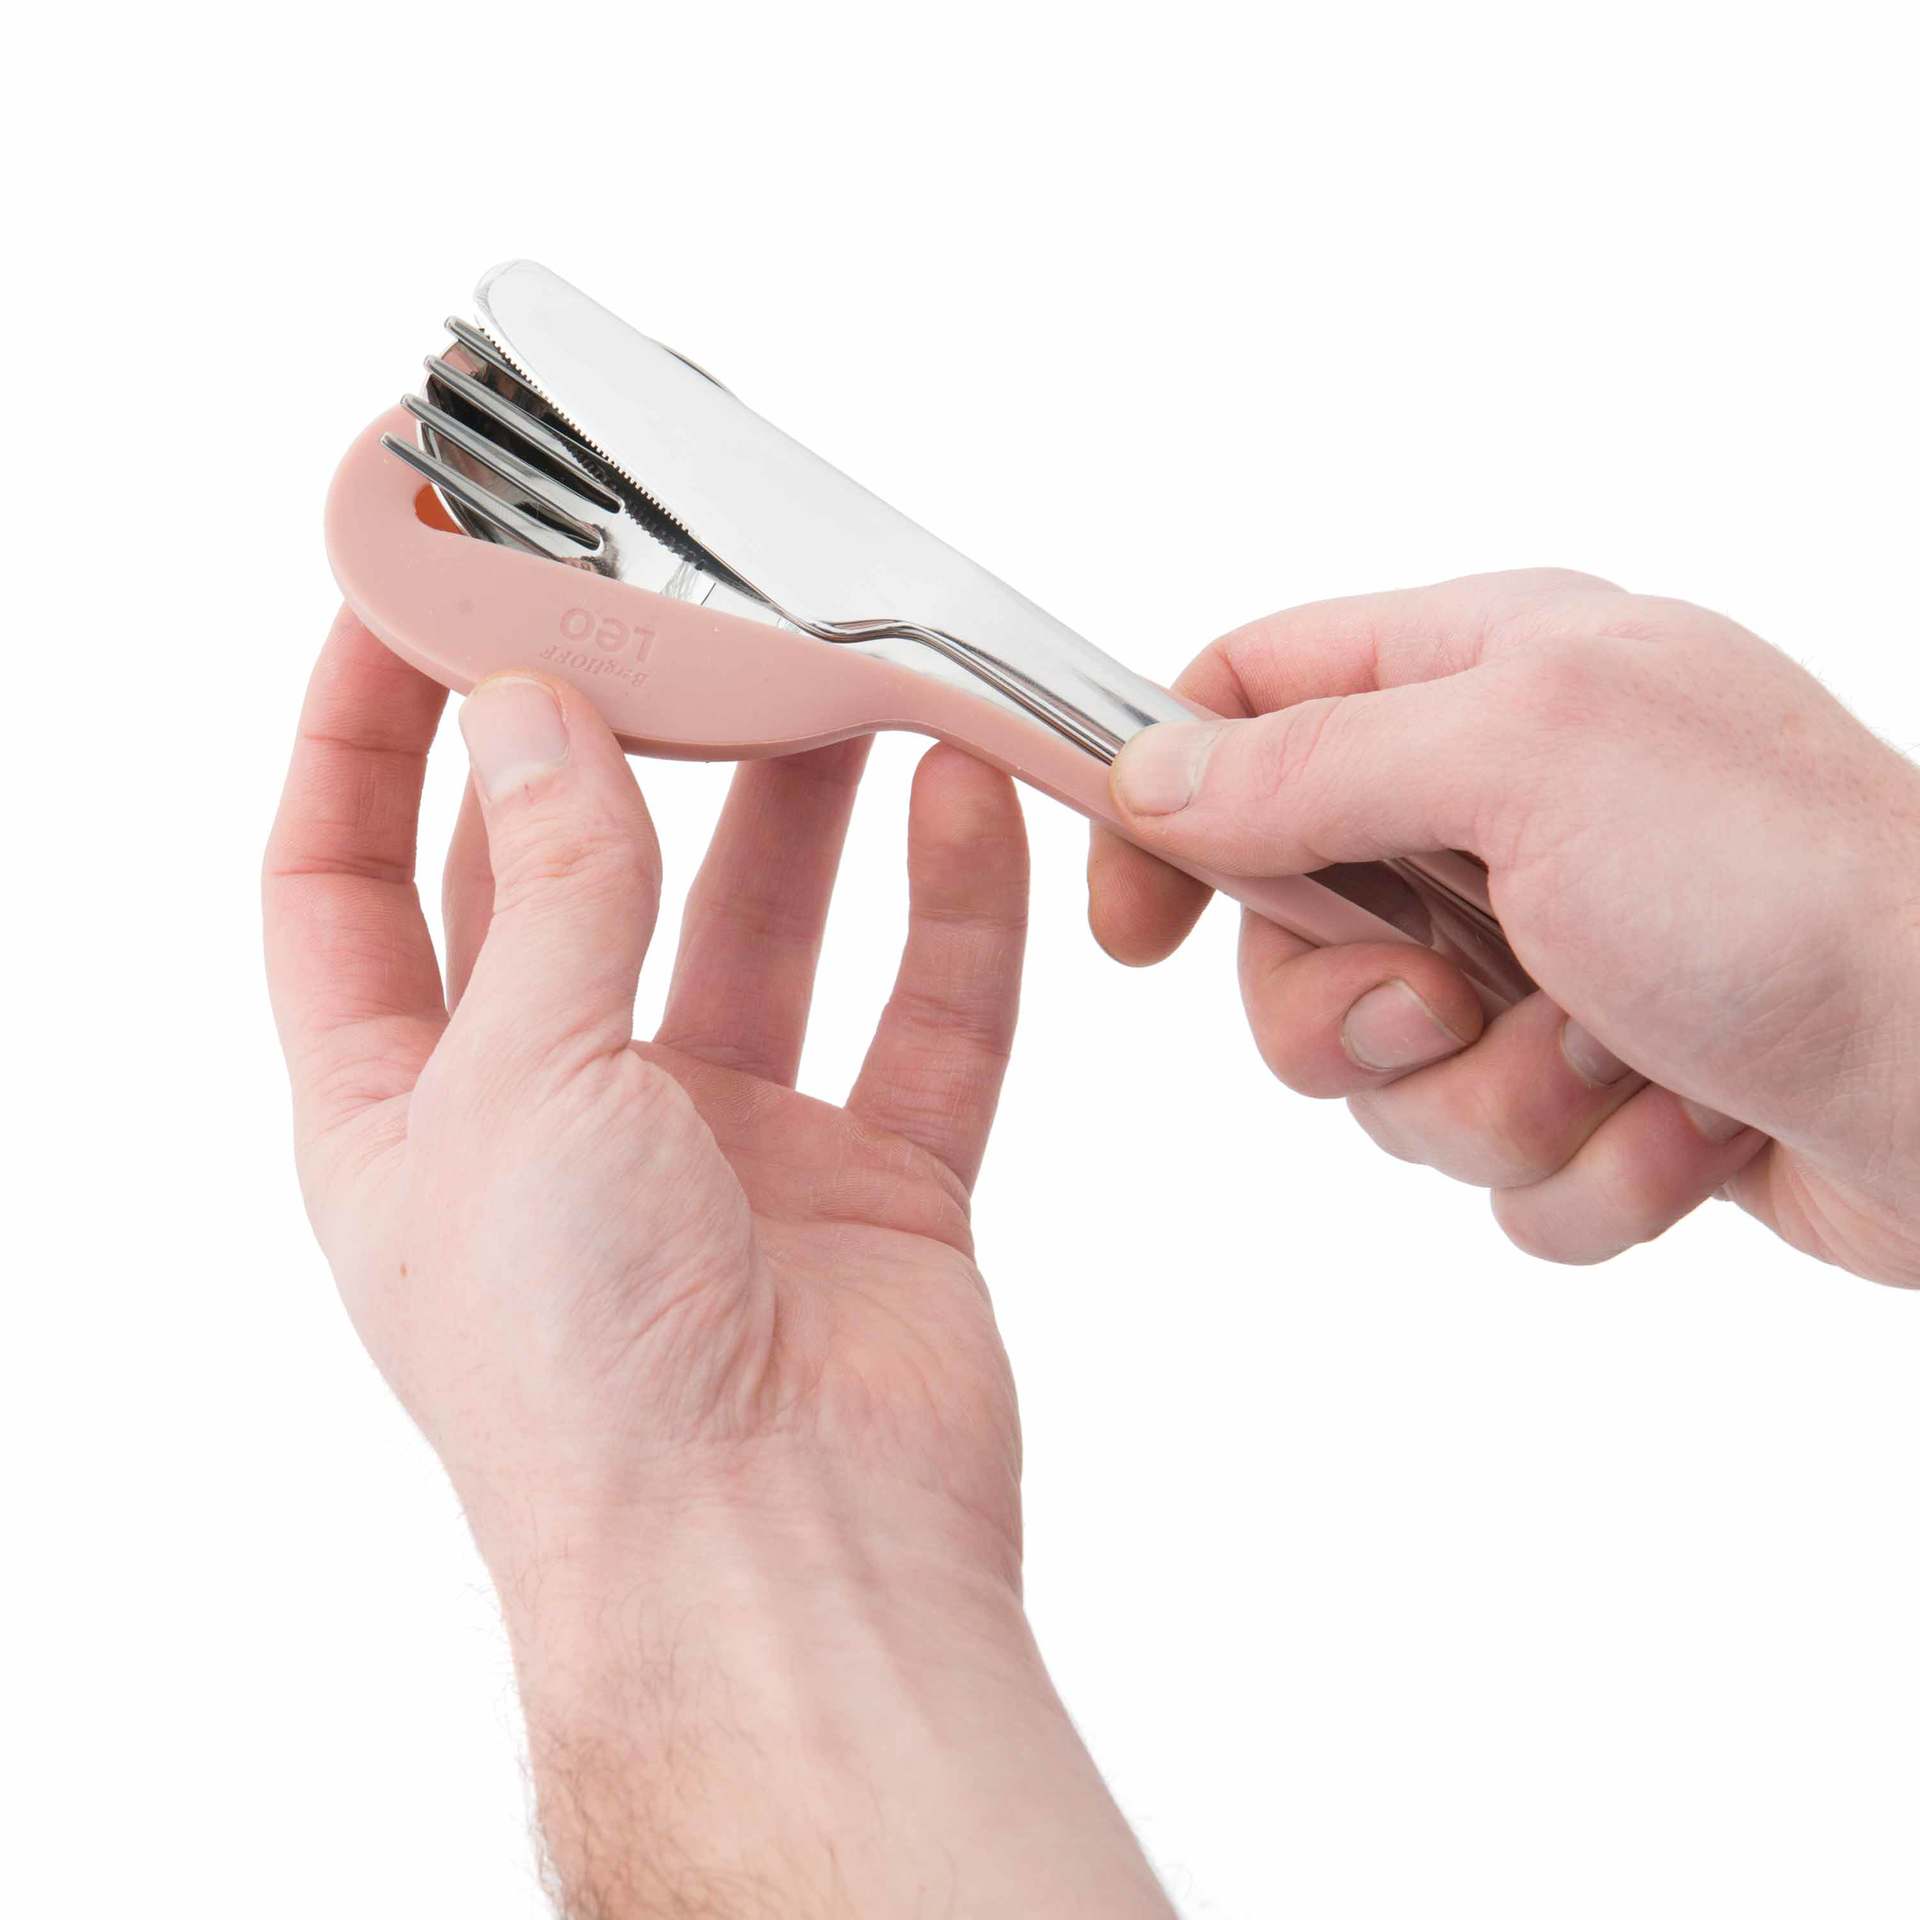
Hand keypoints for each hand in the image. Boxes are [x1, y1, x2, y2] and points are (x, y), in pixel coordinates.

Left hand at [266, 613, 1169, 1916]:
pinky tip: (962, 798)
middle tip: (657, 605)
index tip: (410, 595)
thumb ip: (551, 889)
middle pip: (573, 881)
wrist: (779, 1570)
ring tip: (827, 670)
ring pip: (764, 931)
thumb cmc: (584, 1376)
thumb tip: (535, 710)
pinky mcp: (874, 1181)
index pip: (346, 880)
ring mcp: (728, 1149)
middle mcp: (563, 1117)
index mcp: (411, 1113)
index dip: (360, 734)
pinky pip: (924, 1017)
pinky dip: (951, 913)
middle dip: (610, 745)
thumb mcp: (519, 1086)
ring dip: (796, 807)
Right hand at [1090, 570, 1919, 1282]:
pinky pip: (1497, 1164)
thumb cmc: (1791, 886)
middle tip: (1441, 1006)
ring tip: (1620, 1063)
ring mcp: (1556, 953)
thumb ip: (1313, 762)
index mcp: (1485, 679)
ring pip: (1387, 1073)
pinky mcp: (1606, 1083)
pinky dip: (1585, 1171)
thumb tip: (1153, 775)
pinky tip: (1691, 1128)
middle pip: (1293, 928)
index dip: (1165, 807)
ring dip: (1492, 1100)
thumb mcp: (1526, 762)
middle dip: (1351, 1012)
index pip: (1247, 702)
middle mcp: (1509, 809)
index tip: (1138, 935)